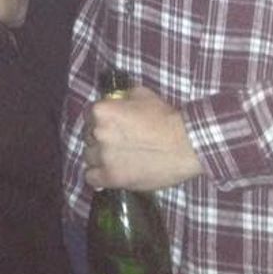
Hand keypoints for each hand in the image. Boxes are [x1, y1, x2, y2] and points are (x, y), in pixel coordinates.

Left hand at [84, 86, 202, 190]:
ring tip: (115, 159)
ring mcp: (103, 156)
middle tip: (116, 142)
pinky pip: (91, 178)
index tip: (111, 126)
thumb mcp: (142, 95)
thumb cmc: (166, 118)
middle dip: (100, 138)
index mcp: (102, 111)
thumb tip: (116, 101)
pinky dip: (98, 176)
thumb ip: (123, 97)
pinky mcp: (111, 177)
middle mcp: (98, 132)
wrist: (184, 145)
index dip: (100, 120)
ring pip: (88, 157)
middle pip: (88, 136)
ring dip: (99, 157)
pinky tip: (109, 173)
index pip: (89, 116)